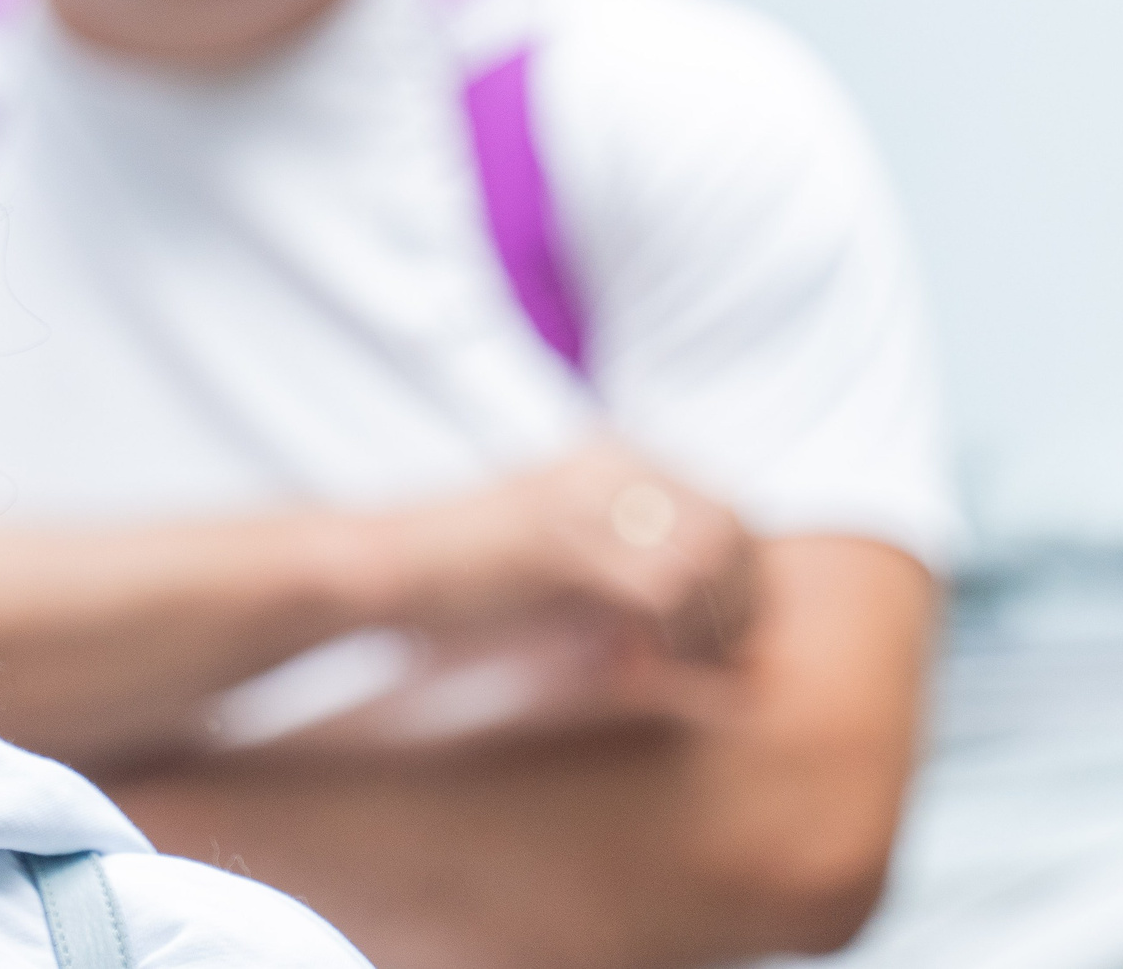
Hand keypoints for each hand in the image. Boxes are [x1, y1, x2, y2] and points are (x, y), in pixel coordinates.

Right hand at [362, 437, 761, 669]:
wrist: (381, 568)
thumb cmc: (468, 580)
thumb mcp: (564, 562)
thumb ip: (635, 579)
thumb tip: (729, 645)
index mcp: (611, 457)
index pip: (728, 511)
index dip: (741, 586)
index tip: (715, 646)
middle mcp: (606, 463)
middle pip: (733, 527)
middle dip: (736, 605)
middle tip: (699, 664)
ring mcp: (584, 494)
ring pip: (710, 554)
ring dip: (703, 624)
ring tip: (661, 665)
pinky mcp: (562, 536)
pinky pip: (665, 587)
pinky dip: (664, 637)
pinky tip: (628, 665)